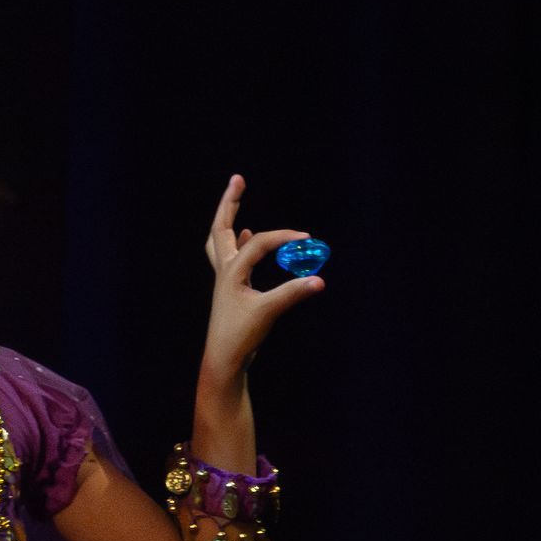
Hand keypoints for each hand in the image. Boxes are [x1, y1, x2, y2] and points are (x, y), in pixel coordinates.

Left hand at [199, 175, 323, 388]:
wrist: (223, 360)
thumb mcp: (268, 313)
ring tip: (234, 201)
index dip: (283, 238)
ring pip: (221, 242)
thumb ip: (293, 293)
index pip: (259, 243)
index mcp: (231, 271)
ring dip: (227, 220)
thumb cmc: (240, 336)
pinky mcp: (230, 290)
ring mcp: (225, 280)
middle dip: (230, 202)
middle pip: (221, 227)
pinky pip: (230, 257)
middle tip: (238, 179)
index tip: (306, 239)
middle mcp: (224, 271)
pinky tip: (243, 236)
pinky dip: (236, 242)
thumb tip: (319, 280)